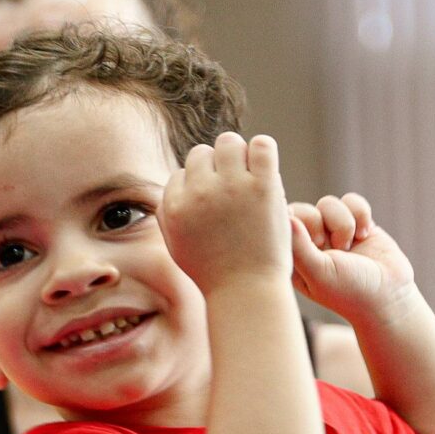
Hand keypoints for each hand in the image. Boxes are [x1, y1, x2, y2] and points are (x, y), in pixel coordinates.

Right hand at [161, 132, 291, 296]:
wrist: (247, 291)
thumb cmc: (214, 273)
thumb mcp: (176, 246)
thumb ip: (168, 214)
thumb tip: (175, 182)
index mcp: (175, 206)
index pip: (181, 173)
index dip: (198, 187)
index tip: (214, 207)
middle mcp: (199, 193)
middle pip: (202, 153)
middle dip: (216, 168)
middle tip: (233, 191)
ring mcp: (231, 187)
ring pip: (229, 142)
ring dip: (239, 156)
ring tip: (249, 177)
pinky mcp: (263, 185)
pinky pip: (262, 144)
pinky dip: (263, 151)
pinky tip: (265, 170)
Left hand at [289, 192, 416, 323]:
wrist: (390, 295)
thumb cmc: (349, 291)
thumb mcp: (319, 273)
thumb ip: (298, 246)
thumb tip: (284, 214)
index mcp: (293, 258)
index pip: (281, 225)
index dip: (296, 223)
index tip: (316, 242)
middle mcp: (310, 244)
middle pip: (305, 210)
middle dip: (321, 224)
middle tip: (333, 247)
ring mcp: (333, 232)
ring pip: (328, 203)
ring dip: (343, 223)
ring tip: (349, 247)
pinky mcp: (356, 222)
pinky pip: (351, 200)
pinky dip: (361, 214)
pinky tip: (365, 235)